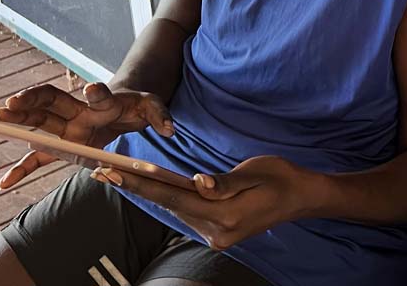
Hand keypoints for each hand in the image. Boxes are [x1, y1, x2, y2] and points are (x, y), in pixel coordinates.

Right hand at [0, 82, 173, 189]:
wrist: (120, 107)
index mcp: (104, 102)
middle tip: (11, 103)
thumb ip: (161, 115)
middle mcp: (78, 111)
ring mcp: (66, 128)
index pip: (99, 95)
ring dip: (18, 121)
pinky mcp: (62, 146)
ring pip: (38, 122)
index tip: (91, 88)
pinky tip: (3, 184)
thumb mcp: (152, 107)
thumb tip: (170, 129)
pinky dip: (22, 170)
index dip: (96, 92)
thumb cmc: (135, 105)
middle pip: (51, 102)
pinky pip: (38, 159)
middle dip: (32, 101)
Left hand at [90, 155, 319, 249]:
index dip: (141, 185)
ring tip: (122, 176)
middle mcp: (217, 231)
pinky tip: (156, 187)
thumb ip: (224, 181)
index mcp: (225, 214)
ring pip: (178, 210)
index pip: (173, 197)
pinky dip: (172, 200)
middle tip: (104, 172)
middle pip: (170, 205)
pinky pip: (189, 214)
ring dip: (152, 193)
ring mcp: (217, 236)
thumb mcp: (254, 171)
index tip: (113, 175)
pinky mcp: (219, 235)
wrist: (301, 198)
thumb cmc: (280, 177)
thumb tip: (197, 182)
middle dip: (137, 187)